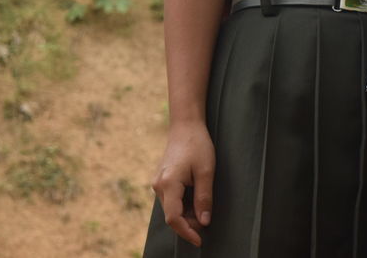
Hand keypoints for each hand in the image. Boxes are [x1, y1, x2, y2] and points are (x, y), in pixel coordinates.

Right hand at [151, 120, 215, 246]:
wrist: (185, 126)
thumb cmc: (197, 145)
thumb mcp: (206, 171)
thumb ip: (204, 197)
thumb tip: (204, 222)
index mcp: (168, 184)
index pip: (173, 218)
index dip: (186, 232)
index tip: (200, 240)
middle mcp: (159, 186)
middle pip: (172, 215)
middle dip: (188, 225)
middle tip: (207, 225)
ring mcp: (159, 184)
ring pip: (171, 208)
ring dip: (187, 215)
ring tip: (204, 212)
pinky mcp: (162, 181)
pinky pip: (172, 200)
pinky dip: (183, 206)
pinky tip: (197, 202)